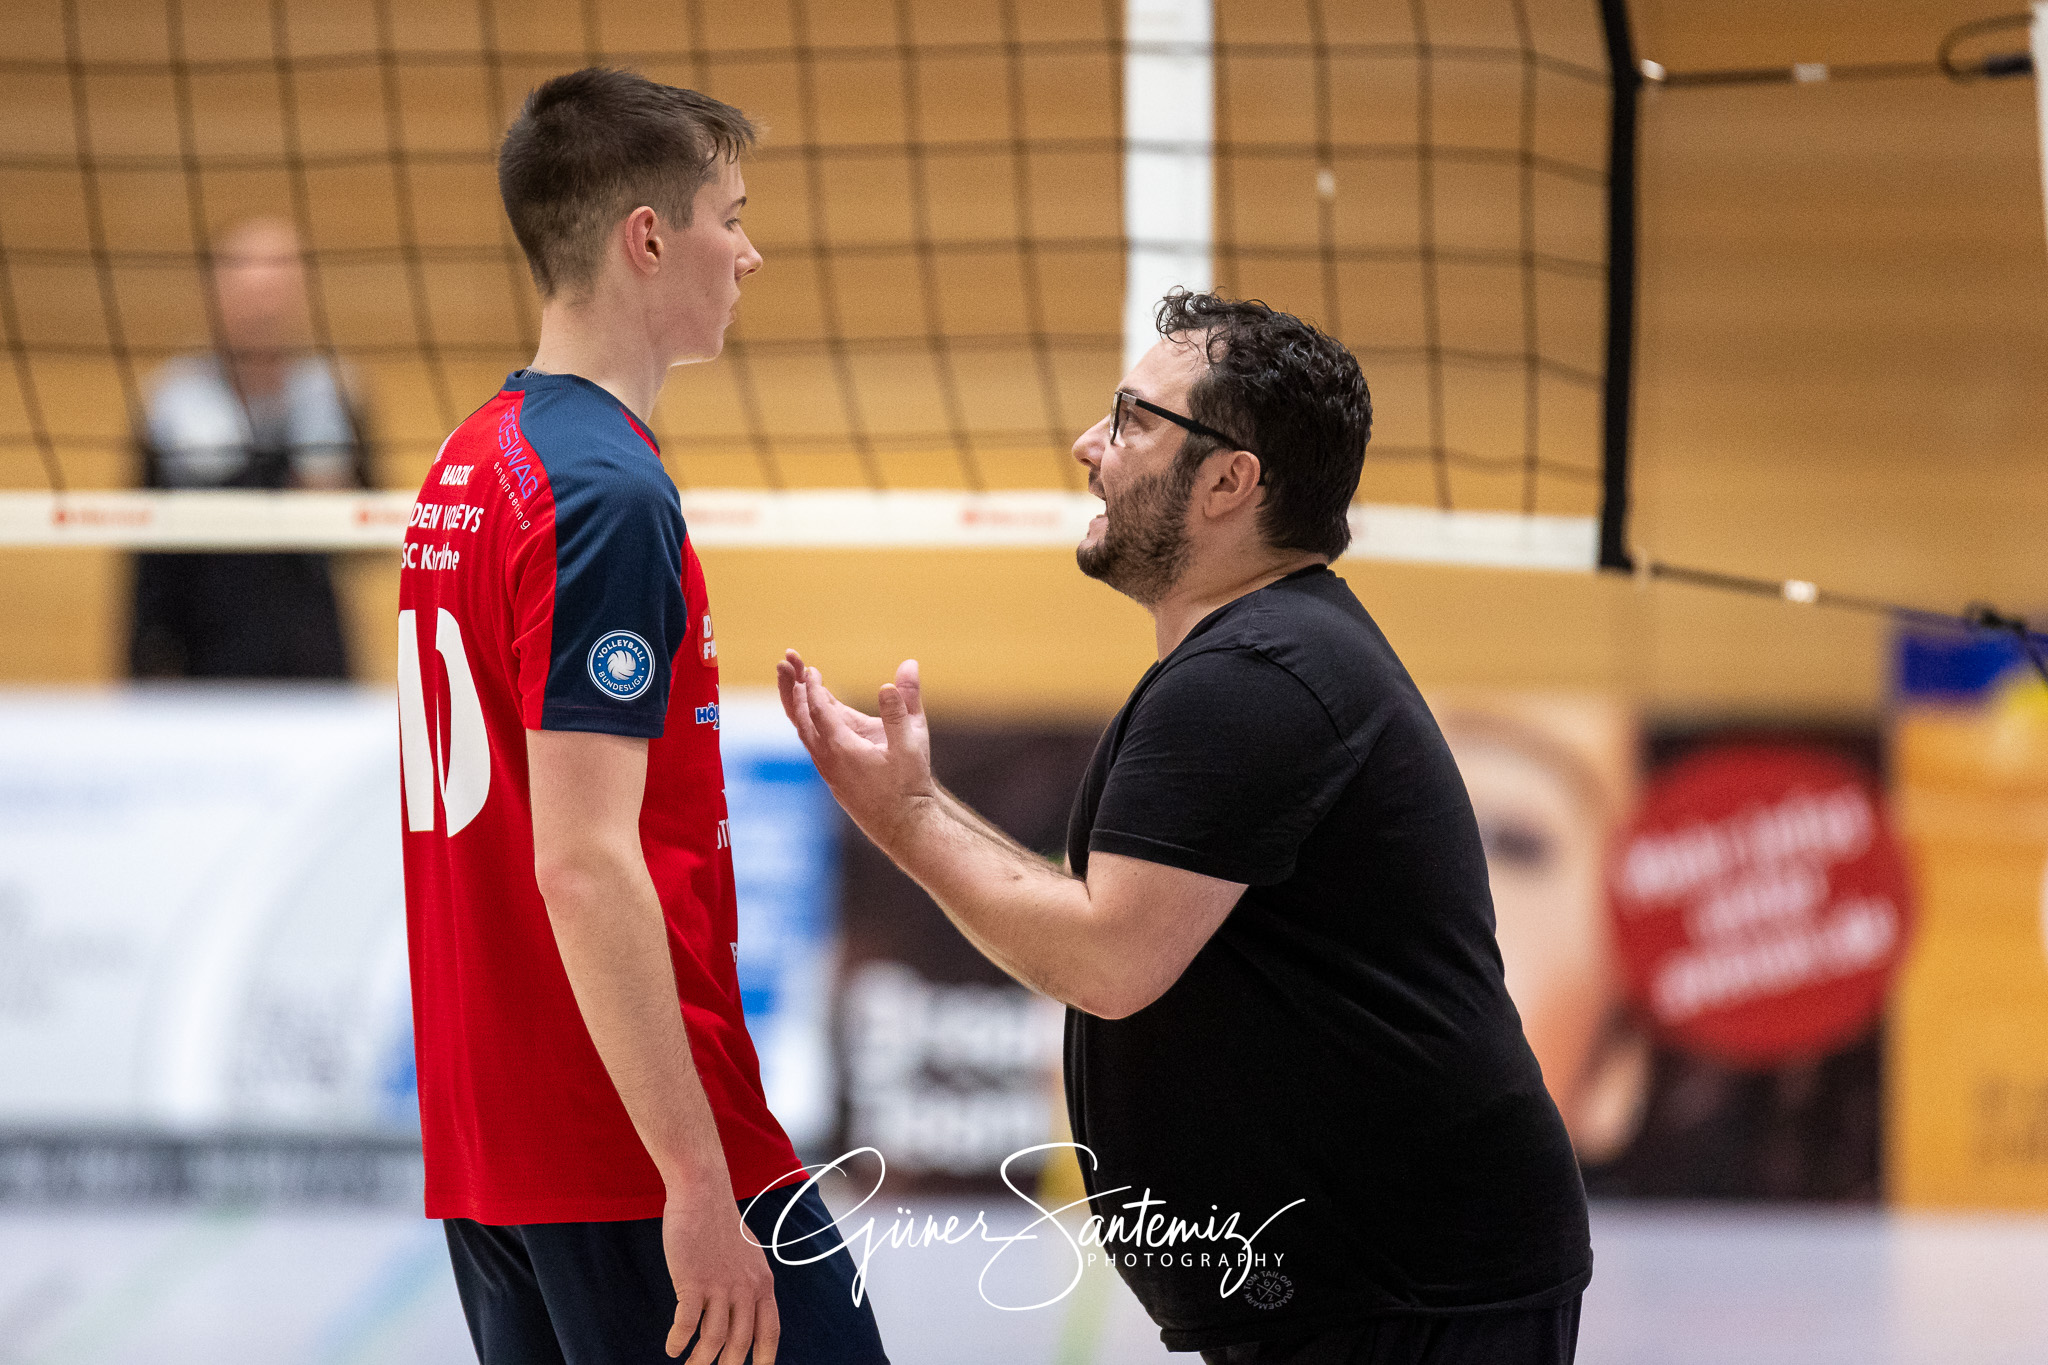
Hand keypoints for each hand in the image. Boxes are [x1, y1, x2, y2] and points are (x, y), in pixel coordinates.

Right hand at [663, 1181, 778, 1363]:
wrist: (704, 1194)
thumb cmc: (722, 1225)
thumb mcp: (750, 1256)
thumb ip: (750, 1284)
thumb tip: (745, 1311)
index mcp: (763, 1284)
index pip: (769, 1333)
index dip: (764, 1359)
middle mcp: (745, 1289)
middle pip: (740, 1344)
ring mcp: (719, 1286)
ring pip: (712, 1340)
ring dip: (700, 1360)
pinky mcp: (693, 1281)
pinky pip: (686, 1324)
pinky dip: (678, 1341)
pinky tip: (672, 1347)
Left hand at [776, 649, 936, 850]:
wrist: (904, 827)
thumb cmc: (909, 785)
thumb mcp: (912, 741)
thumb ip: (904, 704)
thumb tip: (906, 667)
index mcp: (842, 748)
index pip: (819, 709)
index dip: (812, 686)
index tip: (809, 668)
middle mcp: (827, 760)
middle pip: (800, 719)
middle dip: (795, 690)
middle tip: (788, 665)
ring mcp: (828, 770)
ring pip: (804, 733)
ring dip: (798, 706)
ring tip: (795, 685)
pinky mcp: (833, 777)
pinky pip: (812, 744)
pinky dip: (807, 723)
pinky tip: (813, 716)